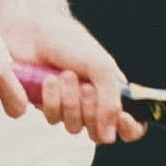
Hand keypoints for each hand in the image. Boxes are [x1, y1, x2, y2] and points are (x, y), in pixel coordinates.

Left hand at [1, 13, 145, 144]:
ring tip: (64, 76)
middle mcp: (93, 103)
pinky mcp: (47, 105)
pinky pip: (52, 119)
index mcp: (113, 92)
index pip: (130, 125)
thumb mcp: (100, 68)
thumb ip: (110, 102)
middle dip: (91, 109)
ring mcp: (69, 106)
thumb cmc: (71, 42)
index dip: (129, 129)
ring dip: (69, 103)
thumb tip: (110, 136)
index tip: (122, 119)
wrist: (35, 29)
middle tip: (84, 85)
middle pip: (99, 132)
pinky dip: (51, 100)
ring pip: (74, 127)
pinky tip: (48, 80)